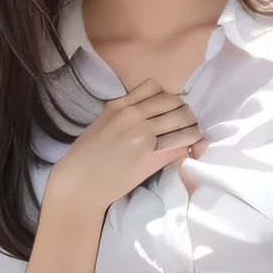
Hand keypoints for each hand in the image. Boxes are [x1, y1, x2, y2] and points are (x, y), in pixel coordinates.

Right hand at [54, 77, 201, 213]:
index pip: (158, 90)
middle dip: (185, 112)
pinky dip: (188, 145)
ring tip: (191, 134)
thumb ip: (125, 107)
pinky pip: (181, 145)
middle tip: (185, 123)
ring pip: (184, 123)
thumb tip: (149, 101)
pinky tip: (187, 148)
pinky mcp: (152, 159)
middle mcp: (136, 118)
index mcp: (122, 106)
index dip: (169, 99)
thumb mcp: (103, 119)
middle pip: (176, 104)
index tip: (170, 109)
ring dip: (192, 128)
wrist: (81, 183)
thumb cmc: (87, 153)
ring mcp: (145, 138)